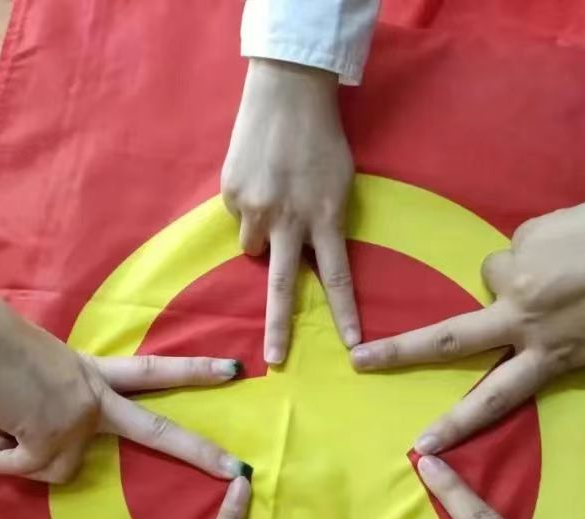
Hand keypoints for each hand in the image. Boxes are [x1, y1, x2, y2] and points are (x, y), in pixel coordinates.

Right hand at [0, 272, 248, 482]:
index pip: (151, 372)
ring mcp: (78, 416)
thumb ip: (28, 425)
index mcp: (91, 373)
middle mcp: (94, 395)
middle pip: (156, 430)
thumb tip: (3, 453)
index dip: (191, 371)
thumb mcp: (20, 389)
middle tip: (240, 468)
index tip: (230, 370)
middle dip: (200, 452)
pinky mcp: (54, 434)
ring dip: (17, 456)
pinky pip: (25, 469)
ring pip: (57, 468)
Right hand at [222, 58, 358, 364]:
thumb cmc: (323, 137)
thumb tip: (304, 251)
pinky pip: (238, 216)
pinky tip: (257, 179)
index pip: (337, 276)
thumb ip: (325, 222)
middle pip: (283, 287)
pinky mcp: (231, 194)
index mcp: (325, 217)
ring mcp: (255, 208)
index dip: (345, 313)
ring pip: (252, 248)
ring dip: (261, 237)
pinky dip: (247, 207)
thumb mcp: (340, 184)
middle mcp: (289, 220)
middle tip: (276, 360)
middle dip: (280, 328)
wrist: (286, 92)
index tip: (353, 346)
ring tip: (270, 201)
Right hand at [349, 179, 584, 453]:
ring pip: (491, 273)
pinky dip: (539, 245)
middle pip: (449, 339)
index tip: (420, 447)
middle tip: (358, 359)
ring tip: (563, 263)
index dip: (455, 423)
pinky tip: (574, 240)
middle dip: (399, 352)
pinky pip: (520, 243)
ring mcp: (522, 274)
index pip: (493, 397)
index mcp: (552, 353)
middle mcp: (526, 318)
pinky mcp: (528, 234)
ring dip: (515, 271)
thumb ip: (554, 337)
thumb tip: (519, 315)